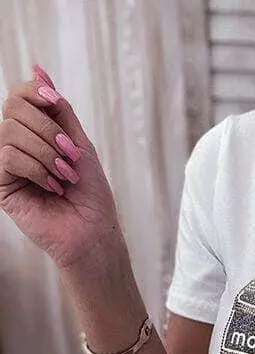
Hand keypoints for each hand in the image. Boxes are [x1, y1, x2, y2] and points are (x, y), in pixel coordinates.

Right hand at [0, 64, 125, 269]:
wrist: (93, 232)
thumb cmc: (91, 194)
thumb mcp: (79, 142)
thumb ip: (59, 108)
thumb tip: (38, 68)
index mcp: (35, 134)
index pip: (20, 96)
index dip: (35, 91)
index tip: (55, 100)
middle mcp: (17, 146)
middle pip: (14, 108)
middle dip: (48, 129)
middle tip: (71, 156)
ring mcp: (7, 165)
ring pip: (11, 131)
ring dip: (46, 152)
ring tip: (65, 176)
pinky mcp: (1, 185)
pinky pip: (8, 156)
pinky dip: (36, 169)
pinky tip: (52, 187)